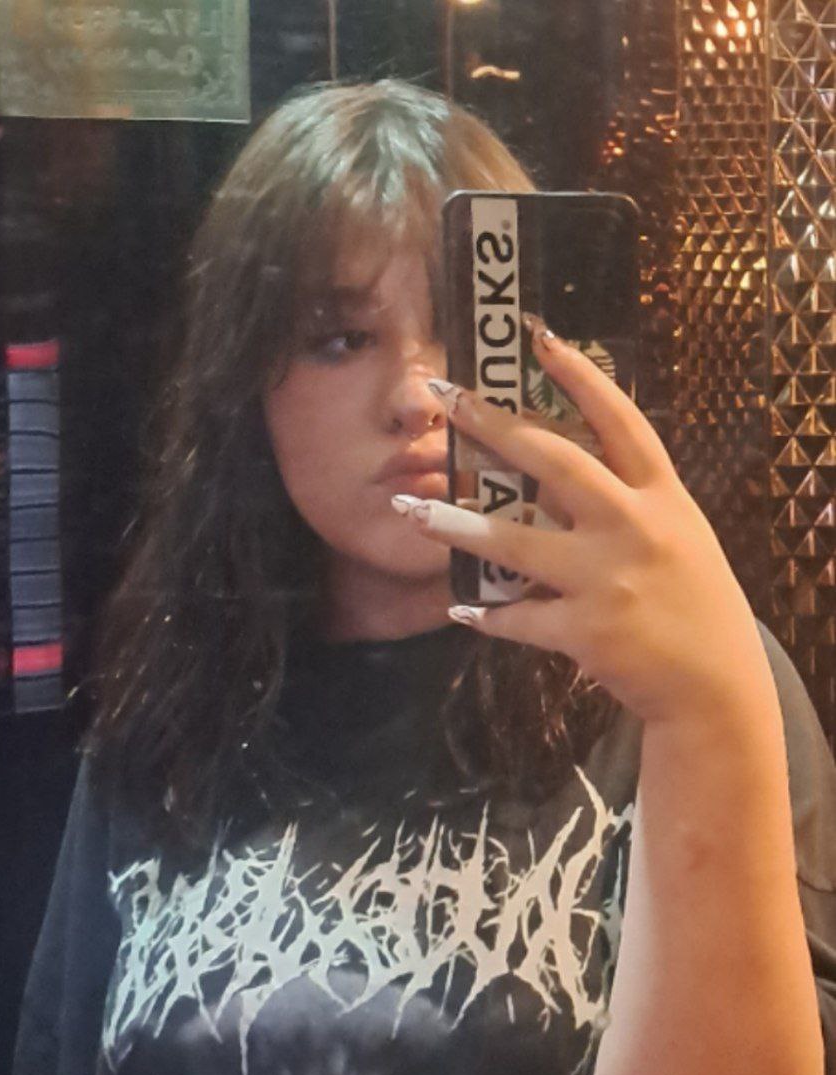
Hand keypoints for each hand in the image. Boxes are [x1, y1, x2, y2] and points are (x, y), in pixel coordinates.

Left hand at [392, 320, 773, 726]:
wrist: (716, 685)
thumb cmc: (695, 603)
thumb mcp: (679, 536)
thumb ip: (629, 502)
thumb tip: (558, 471)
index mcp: (662, 497)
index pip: (621, 422)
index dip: (581, 378)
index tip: (540, 338)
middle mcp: (635, 527)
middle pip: (556, 463)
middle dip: (495, 427)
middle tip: (447, 400)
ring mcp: (608, 579)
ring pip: (516, 543)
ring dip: (457, 525)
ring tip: (409, 510)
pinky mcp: (586, 631)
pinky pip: (520, 618)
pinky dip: (488, 616)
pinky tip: (461, 611)